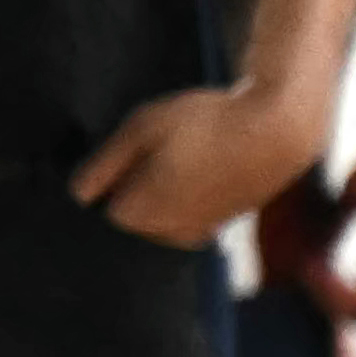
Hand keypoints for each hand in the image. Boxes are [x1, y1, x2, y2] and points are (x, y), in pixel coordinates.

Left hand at [74, 76, 331, 249]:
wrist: (277, 132)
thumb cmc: (206, 122)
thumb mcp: (145, 127)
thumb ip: (106, 164)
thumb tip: (79, 197)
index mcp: (139, 213)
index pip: (102, 204)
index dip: (112, 173)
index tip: (131, 149)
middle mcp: (165, 234)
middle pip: (130, 211)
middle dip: (135, 183)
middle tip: (163, 146)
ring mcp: (195, 232)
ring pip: (157, 212)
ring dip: (161, 187)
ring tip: (186, 152)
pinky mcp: (218, 225)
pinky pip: (184, 211)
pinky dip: (187, 191)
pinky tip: (203, 162)